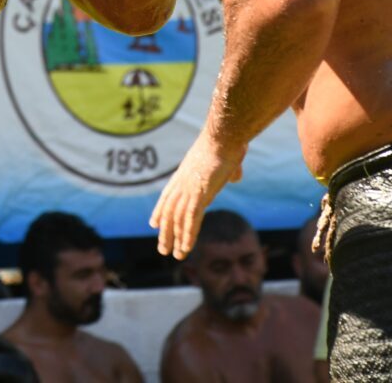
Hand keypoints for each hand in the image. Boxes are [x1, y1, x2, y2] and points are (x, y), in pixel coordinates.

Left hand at [150, 133, 244, 258]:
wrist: (224, 135)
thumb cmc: (228, 142)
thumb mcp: (228, 158)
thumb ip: (230, 170)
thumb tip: (237, 176)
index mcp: (185, 174)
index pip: (168, 196)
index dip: (160, 211)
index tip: (154, 224)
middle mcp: (182, 183)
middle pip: (170, 211)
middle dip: (166, 232)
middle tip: (162, 249)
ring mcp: (189, 189)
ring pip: (178, 220)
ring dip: (176, 239)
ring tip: (175, 256)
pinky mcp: (199, 194)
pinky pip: (190, 220)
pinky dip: (188, 235)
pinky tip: (186, 249)